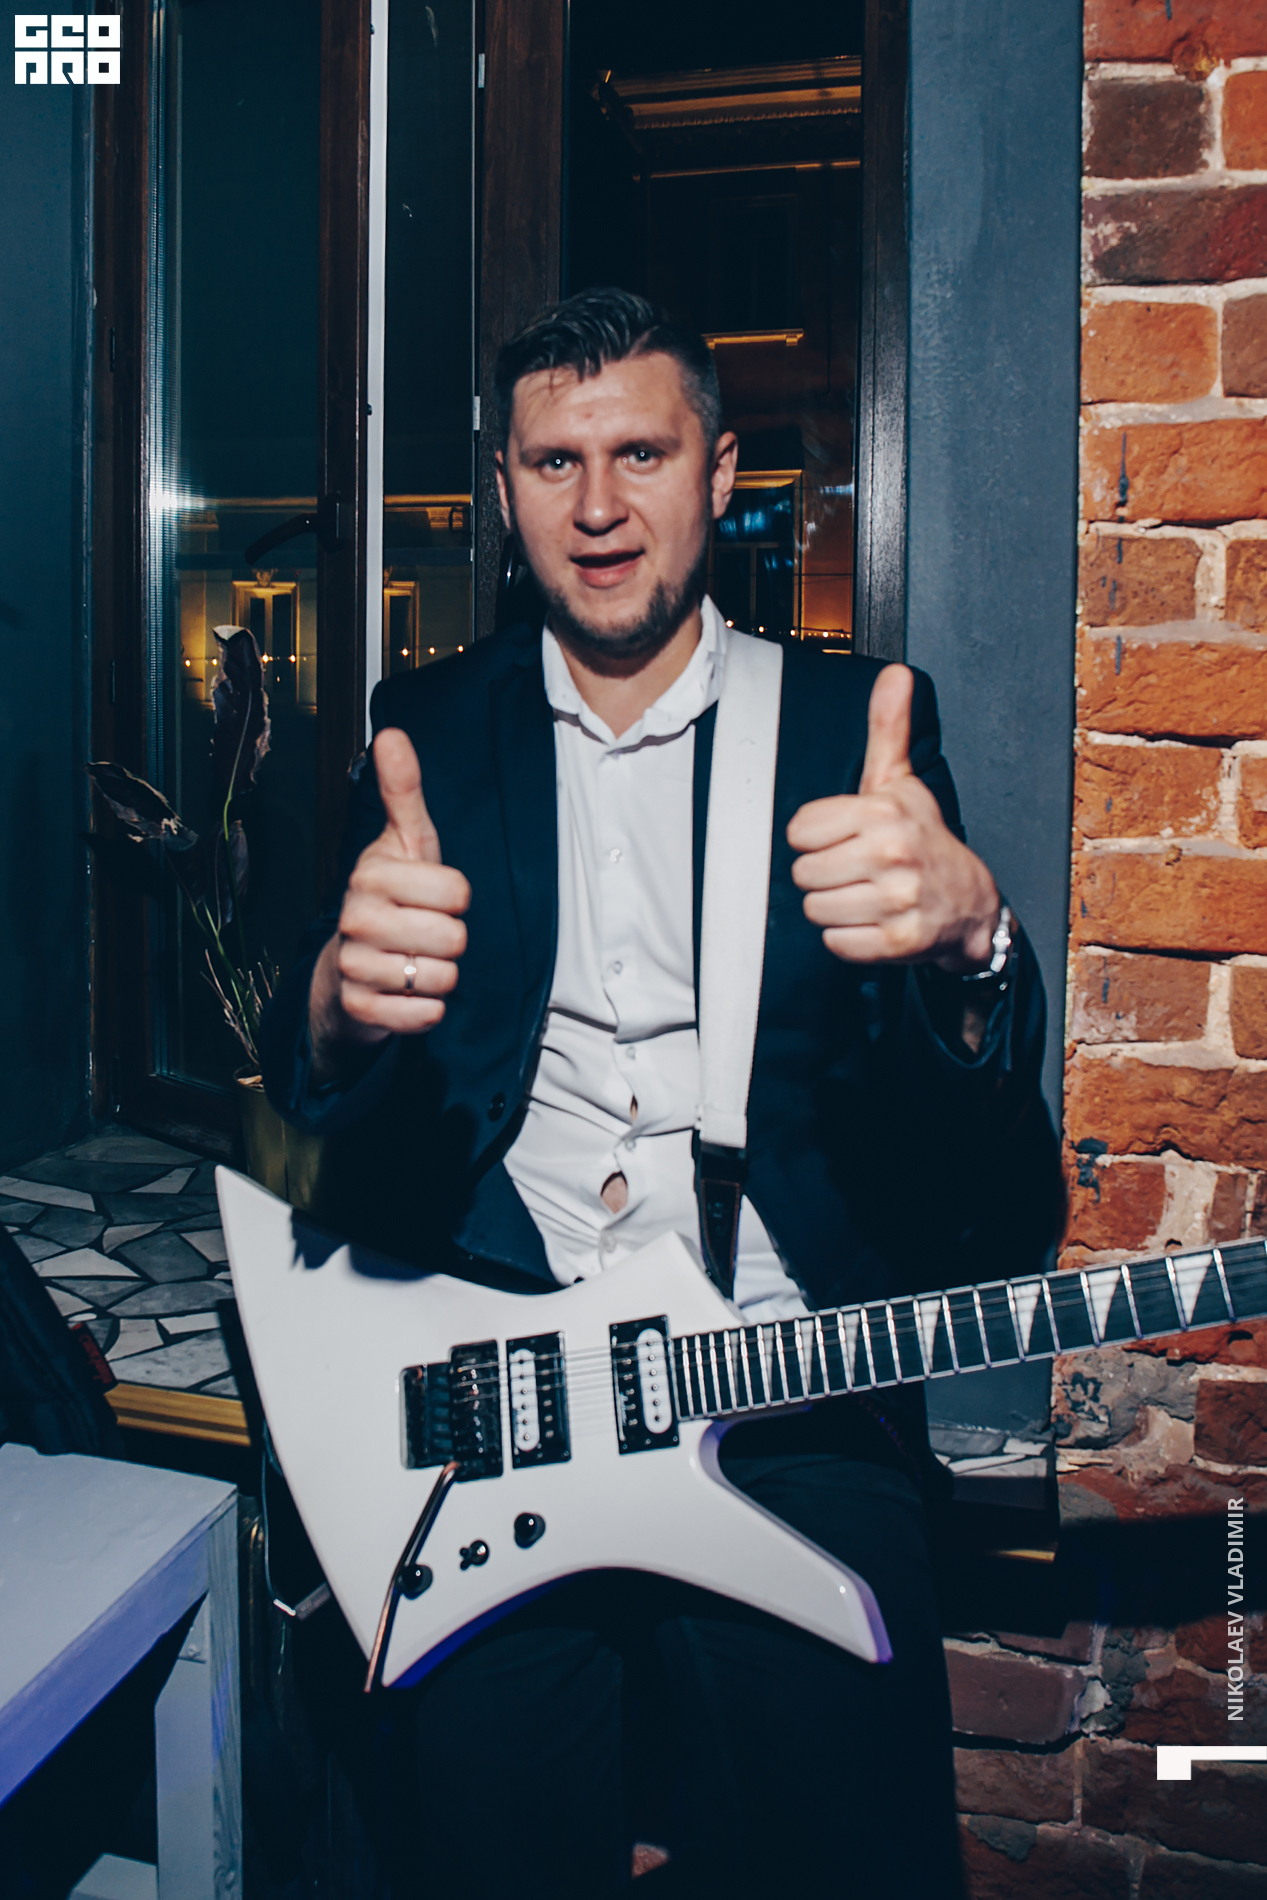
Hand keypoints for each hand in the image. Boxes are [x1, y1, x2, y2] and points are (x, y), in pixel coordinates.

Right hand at [308, 728, 469, 1069]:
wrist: (347, 971)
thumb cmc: (391, 900)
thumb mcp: (404, 844)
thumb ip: (404, 792)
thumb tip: (392, 734)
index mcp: (372, 874)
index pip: (457, 891)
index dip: (457, 899)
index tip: (433, 898)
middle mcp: (356, 917)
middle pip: (453, 938)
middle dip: (451, 941)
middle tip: (425, 935)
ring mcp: (353, 964)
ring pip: (441, 977)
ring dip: (441, 977)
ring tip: (415, 963)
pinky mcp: (359, 1008)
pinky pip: (424, 1015)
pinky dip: (428, 1011)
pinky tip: (409, 994)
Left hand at [786, 665, 999, 970]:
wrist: (971, 902)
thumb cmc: (924, 838)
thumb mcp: (901, 782)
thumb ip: (887, 730)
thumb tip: (894, 673)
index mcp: (883, 813)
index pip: (800, 831)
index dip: (815, 837)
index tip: (842, 838)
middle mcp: (892, 855)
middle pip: (803, 874)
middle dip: (823, 874)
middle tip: (853, 870)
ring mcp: (897, 901)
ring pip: (816, 910)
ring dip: (834, 907)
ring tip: (863, 894)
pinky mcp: (898, 942)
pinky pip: (836, 943)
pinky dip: (848, 938)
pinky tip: (871, 920)